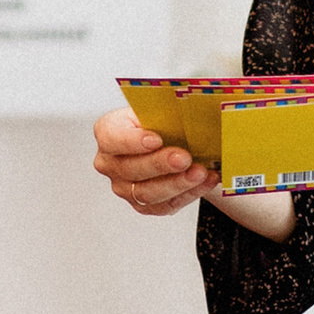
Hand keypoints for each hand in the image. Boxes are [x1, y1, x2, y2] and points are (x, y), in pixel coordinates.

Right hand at [93, 106, 213, 215]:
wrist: (171, 139)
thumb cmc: (162, 121)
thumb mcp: (160, 108)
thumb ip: (166, 110)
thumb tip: (187, 108)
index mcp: (109, 132)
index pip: (111, 138)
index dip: (132, 141)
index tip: (155, 139)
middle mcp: (110, 162)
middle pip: (129, 168)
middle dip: (160, 164)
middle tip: (184, 158)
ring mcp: (124, 186)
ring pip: (146, 193)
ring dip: (177, 183)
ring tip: (199, 172)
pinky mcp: (143, 204)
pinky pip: (164, 205)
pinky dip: (188, 194)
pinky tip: (204, 181)